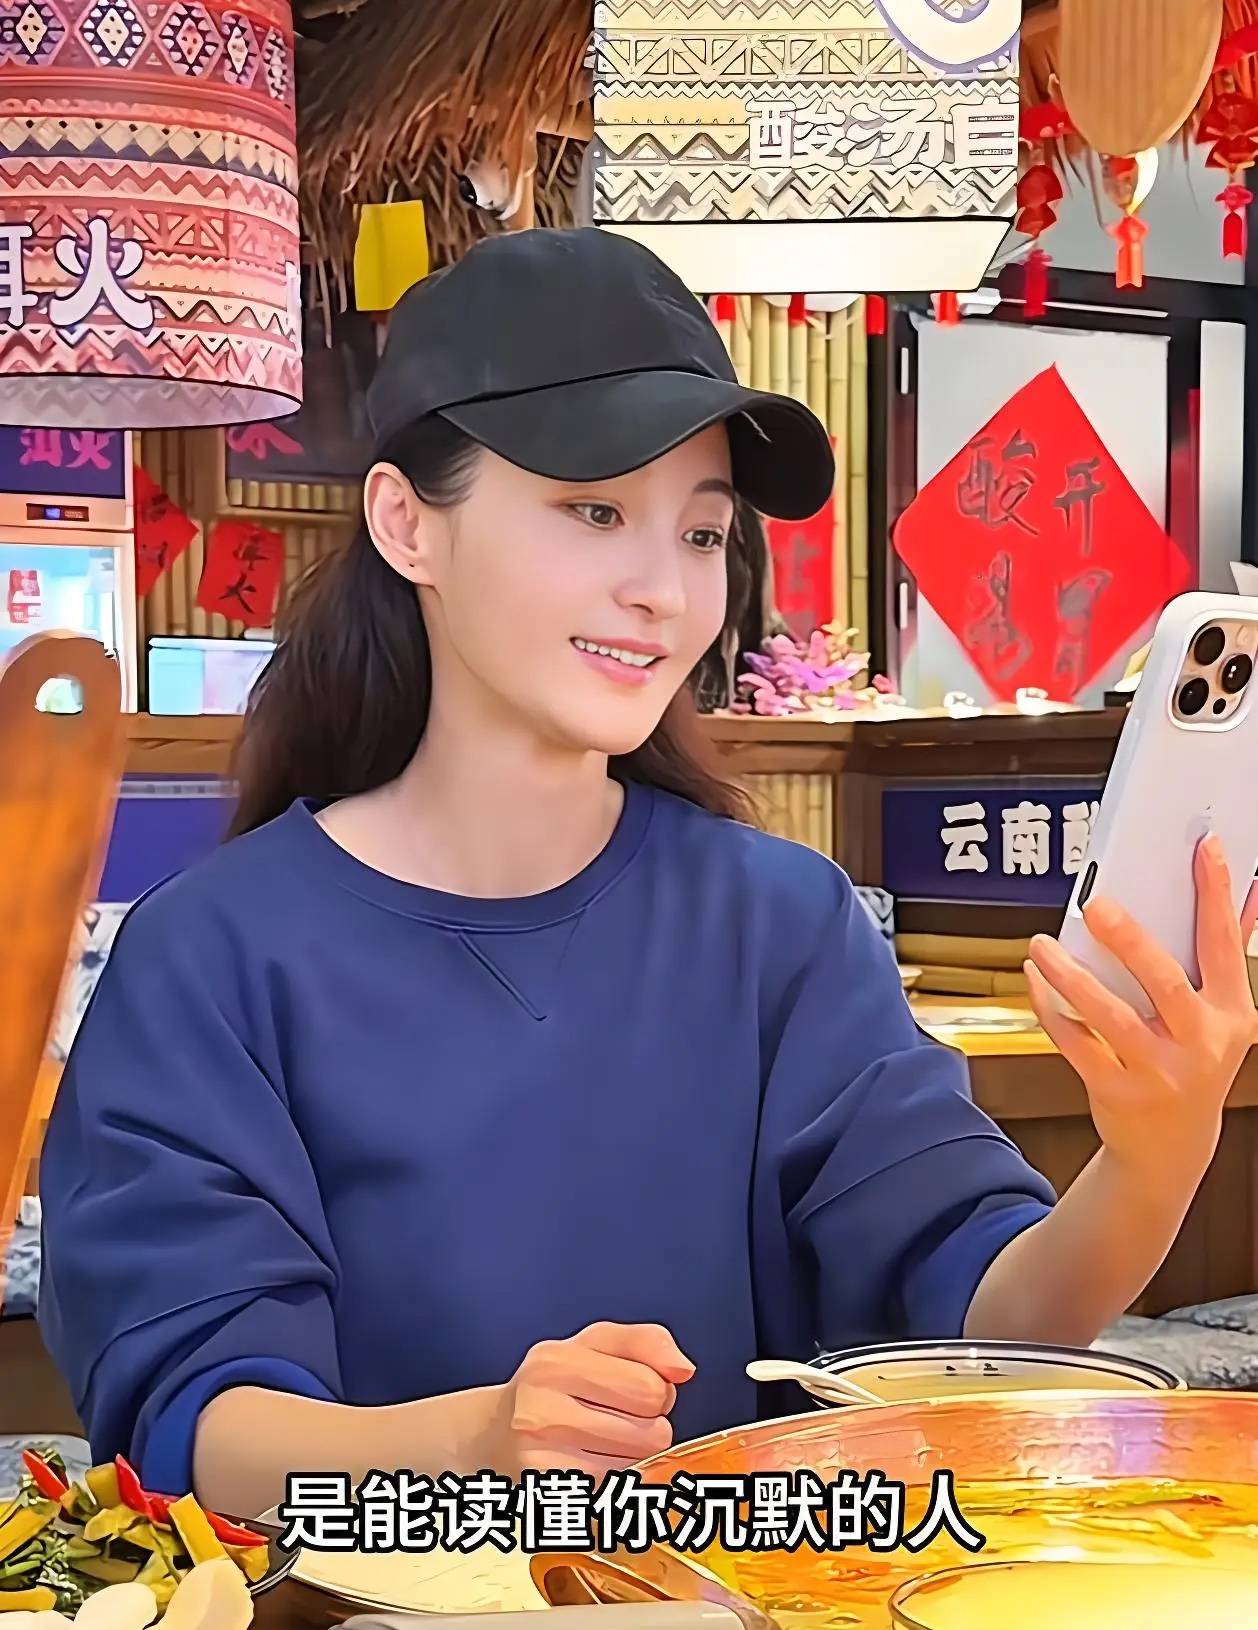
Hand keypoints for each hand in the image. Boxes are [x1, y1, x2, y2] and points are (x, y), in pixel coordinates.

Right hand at [489, 1321, 694, 1478]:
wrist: (492, 1433)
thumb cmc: (553, 1385)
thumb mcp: (594, 1344)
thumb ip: (646, 1342)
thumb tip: (684, 1370)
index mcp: (557, 1362)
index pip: (651, 1387)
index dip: (657, 1391)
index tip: (634, 1393)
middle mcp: (541, 1410)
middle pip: (653, 1433)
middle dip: (649, 1426)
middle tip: (618, 1418)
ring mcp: (541, 1459)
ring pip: (638, 1468)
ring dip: (634, 1457)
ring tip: (603, 1442)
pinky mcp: (548, 1497)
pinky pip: (616, 1494)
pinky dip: (614, 1483)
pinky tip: (591, 1466)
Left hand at [1026, 836, 1257, 1182]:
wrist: (1171, 1146)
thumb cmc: (1193, 1064)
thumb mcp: (1222, 1018)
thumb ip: (1224, 955)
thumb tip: (1248, 889)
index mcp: (1229, 1014)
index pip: (1224, 943)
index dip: (1215, 893)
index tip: (1203, 848)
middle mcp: (1199, 1043)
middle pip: (1163, 982)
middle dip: (1129, 939)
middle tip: (1096, 902)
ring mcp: (1157, 1070)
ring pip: (1107, 1015)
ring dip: (1068, 975)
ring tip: (1041, 945)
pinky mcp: (1116, 1090)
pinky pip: (1074, 1041)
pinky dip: (1050, 1007)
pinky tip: (1036, 979)